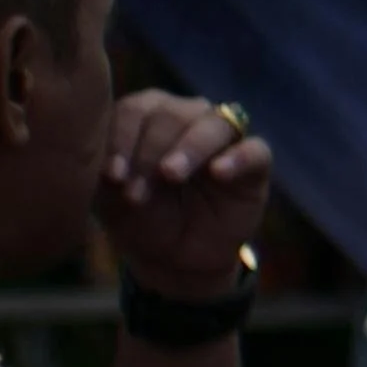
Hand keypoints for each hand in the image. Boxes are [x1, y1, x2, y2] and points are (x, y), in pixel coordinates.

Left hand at [99, 91, 274, 305]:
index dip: (122, 137)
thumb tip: (111, 164)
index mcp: (149, 118)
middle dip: (150, 152)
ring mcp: (224, 139)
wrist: (175, 257)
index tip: (112, 175)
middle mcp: (187, 118)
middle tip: (136, 192)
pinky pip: (254, 150)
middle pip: (172, 114)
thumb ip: (110, 173)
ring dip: (189, 148)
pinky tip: (218, 173)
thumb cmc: (142, 218)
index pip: (136, 109)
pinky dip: (237, 157)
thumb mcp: (114, 199)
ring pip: (213, 124)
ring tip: (171, 175)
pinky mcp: (255, 163)